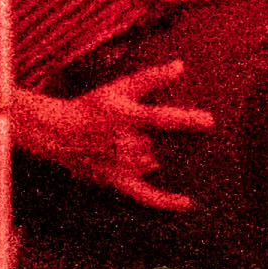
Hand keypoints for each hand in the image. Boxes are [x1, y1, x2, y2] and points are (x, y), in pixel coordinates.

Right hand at [14, 60, 211, 206]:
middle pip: (161, 146)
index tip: (209, 121)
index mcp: (127, 118)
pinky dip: (165, 200)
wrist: (58, 132)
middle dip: (173, 144)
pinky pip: (144, 195)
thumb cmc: (92, 106)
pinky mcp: (116, 181)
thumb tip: (180, 65)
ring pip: (156, 165)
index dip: (185, 120)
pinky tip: (186, 203)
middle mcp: (125, 143)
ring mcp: (120, 164)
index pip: (160, 119)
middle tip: (184, 142)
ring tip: (176, 159)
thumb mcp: (120, 88)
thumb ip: (151, 78)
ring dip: (168, 163)